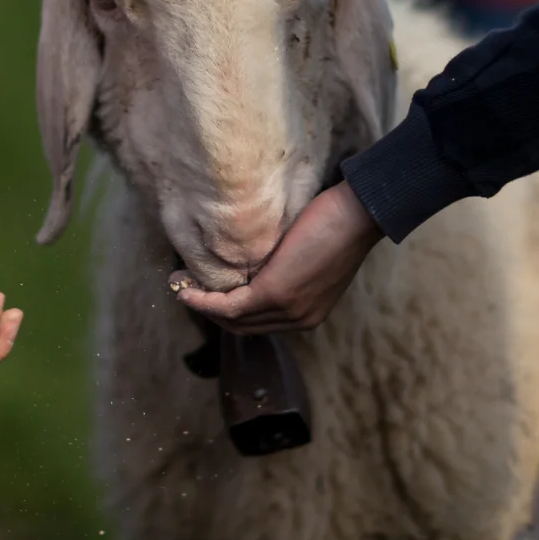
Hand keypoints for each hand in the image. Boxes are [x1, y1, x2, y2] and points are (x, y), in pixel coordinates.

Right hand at [176, 181, 383, 333]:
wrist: (358, 214)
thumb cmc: (337, 223)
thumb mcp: (310, 257)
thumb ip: (286, 269)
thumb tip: (256, 263)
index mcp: (308, 313)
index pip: (260, 322)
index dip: (228, 311)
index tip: (205, 293)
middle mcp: (299, 320)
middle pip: (243, 326)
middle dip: (210, 311)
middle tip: (185, 290)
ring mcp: (289, 310)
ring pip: (233, 318)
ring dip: (202, 304)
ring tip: (180, 287)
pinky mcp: (276, 293)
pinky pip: (231, 306)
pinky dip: (206, 300)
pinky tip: (188, 289)